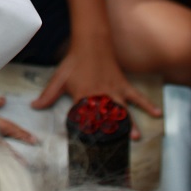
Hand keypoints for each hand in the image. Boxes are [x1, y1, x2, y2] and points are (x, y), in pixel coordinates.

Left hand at [31, 42, 161, 139]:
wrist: (90, 43)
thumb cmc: (74, 62)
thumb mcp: (59, 78)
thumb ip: (48, 95)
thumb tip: (34, 107)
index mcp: (84, 97)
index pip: (85, 119)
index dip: (87, 132)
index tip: (89, 146)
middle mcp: (101, 96)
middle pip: (107, 118)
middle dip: (112, 133)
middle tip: (117, 148)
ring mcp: (114, 91)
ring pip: (123, 110)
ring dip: (129, 123)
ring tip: (135, 138)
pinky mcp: (123, 85)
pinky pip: (137, 96)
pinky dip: (147, 104)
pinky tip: (157, 113)